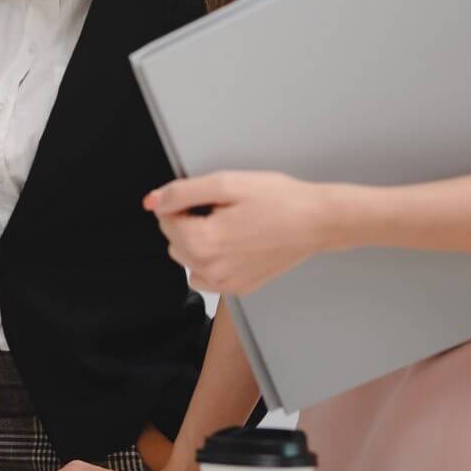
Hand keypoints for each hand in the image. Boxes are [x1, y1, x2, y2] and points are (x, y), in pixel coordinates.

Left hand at [145, 172, 339, 294]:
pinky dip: (208, 260)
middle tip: (222, 209)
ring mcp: (225, 282)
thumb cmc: (279, 200)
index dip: (182, 201)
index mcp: (203, 241)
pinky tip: (231, 245)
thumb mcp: (226, 183)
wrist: (318, 221)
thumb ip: (181, 192)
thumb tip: (152, 201)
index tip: (209, 198)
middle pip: (173, 239)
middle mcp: (211, 268)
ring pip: (186, 258)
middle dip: (188, 221)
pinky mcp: (238, 287)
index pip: (164, 218)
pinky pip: (203, 276)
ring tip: (229, 226)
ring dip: (196, 241)